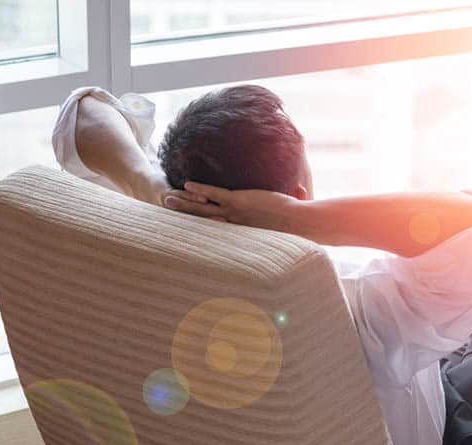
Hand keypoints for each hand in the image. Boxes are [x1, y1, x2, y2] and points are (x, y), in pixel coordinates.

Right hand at [163, 181, 295, 227]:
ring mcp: (235, 213)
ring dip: (185, 203)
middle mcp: (234, 225)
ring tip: (168, 199)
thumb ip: (292, 202)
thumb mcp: (288, 218)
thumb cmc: (298, 225)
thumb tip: (303, 189)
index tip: (191, 229)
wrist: (300, 224)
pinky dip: (200, 189)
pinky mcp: (238, 201)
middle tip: (169, 212)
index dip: (204, 229)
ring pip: (203, 208)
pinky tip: (187, 184)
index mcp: (242, 232)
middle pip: (203, 221)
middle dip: (185, 216)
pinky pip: (214, 194)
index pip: (218, 230)